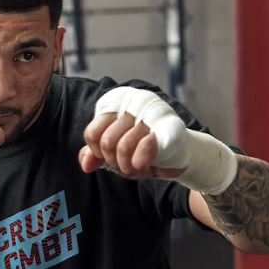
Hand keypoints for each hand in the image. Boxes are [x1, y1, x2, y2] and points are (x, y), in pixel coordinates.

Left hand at [79, 86, 236, 193]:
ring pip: (122, 147)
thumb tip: (86, 164)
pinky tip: (145, 165)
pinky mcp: (168, 125)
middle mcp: (133, 102)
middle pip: (106, 142)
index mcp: (117, 104)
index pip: (92, 133)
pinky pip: (144, 146)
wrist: (181, 156)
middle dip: (115, 163)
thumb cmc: (146, 151)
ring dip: (128, 167)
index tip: (111, 158)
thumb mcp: (116, 155)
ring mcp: (151, 111)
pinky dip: (141, 162)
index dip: (98, 153)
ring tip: (137, 166)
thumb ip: (96, 155)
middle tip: (127, 165)